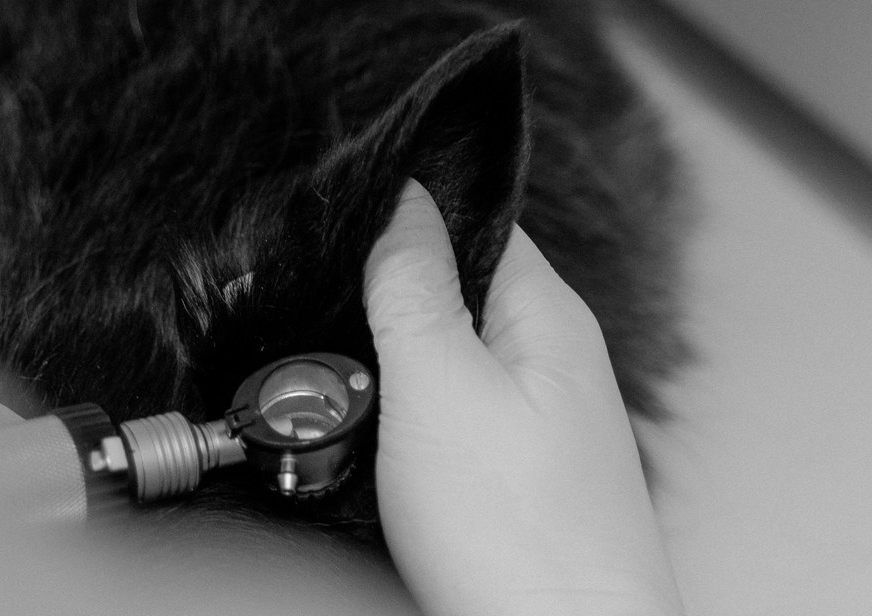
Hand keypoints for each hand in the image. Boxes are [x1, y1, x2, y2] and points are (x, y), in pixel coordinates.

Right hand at [365, 180, 682, 615]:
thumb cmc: (518, 531)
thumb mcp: (441, 384)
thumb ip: (414, 286)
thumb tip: (401, 200)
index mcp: (547, 315)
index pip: (475, 220)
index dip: (406, 210)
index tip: (342, 218)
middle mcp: (548, 357)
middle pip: (456, 287)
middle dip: (386, 290)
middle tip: (324, 305)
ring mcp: (529, 415)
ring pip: (444, 350)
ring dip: (391, 352)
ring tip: (344, 367)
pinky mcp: (506, 465)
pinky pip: (446, 406)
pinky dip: (405, 404)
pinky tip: (375, 422)